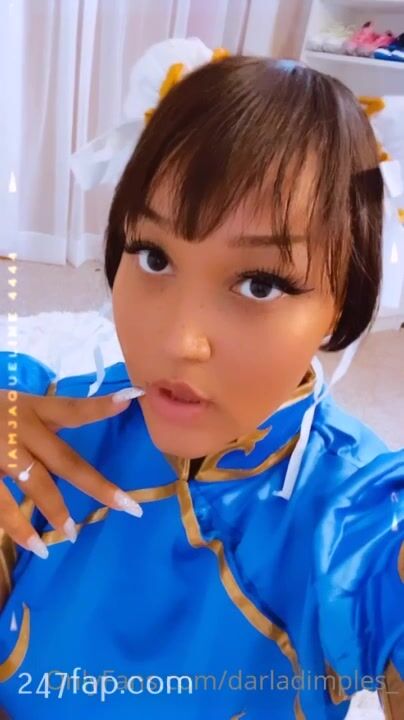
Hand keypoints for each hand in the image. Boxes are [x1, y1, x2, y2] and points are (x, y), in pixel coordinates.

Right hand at [0, 387, 142, 558]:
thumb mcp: (11, 403)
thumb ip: (41, 416)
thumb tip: (81, 432)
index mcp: (29, 408)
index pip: (72, 408)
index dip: (102, 405)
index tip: (134, 398)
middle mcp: (18, 428)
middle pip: (65, 460)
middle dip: (97, 485)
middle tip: (127, 507)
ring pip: (34, 485)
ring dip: (56, 511)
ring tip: (72, 534)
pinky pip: (0, 504)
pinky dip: (17, 527)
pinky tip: (34, 546)